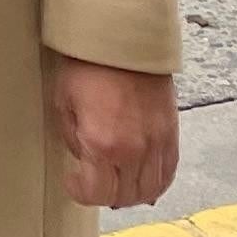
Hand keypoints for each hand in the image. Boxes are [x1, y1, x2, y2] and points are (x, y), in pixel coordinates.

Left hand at [51, 53, 180, 210]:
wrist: (124, 39)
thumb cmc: (88, 66)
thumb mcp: (64, 102)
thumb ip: (73, 138)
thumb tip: (84, 158)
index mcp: (103, 144)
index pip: (96, 193)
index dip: (81, 193)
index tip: (73, 182)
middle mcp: (134, 150)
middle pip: (125, 197)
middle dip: (105, 195)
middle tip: (93, 183)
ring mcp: (157, 144)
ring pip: (150, 190)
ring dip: (131, 193)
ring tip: (116, 183)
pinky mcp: (172, 135)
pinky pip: (169, 172)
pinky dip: (156, 182)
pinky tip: (142, 178)